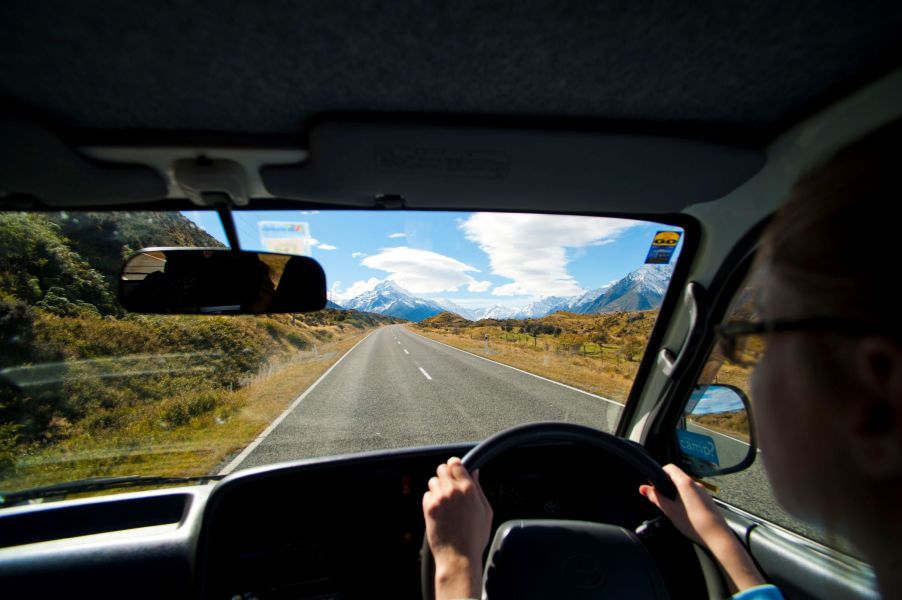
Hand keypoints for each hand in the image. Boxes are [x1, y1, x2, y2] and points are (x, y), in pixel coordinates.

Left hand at [423, 457, 493, 599]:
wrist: (459, 556)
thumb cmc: (475, 537)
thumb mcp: (486, 511)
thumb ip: (479, 488)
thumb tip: (474, 472)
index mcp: (469, 489)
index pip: (456, 463)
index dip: (454, 465)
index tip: (454, 469)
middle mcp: (453, 490)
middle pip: (442, 468)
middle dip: (445, 475)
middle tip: (449, 486)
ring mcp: (440, 498)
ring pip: (433, 481)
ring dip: (437, 488)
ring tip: (444, 502)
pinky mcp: (429, 508)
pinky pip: (426, 495)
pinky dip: (431, 500)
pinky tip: (439, 511)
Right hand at [639, 464, 764, 591]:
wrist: (716, 536)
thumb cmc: (693, 523)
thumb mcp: (669, 510)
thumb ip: (655, 498)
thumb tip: (643, 488)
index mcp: (685, 483)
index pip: (669, 468)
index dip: (659, 474)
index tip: (654, 485)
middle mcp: (696, 484)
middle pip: (677, 478)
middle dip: (667, 487)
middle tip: (662, 501)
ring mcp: (704, 492)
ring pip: (685, 488)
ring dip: (677, 495)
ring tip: (674, 510)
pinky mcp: (708, 501)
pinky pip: (694, 495)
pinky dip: (686, 501)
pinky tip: (686, 515)